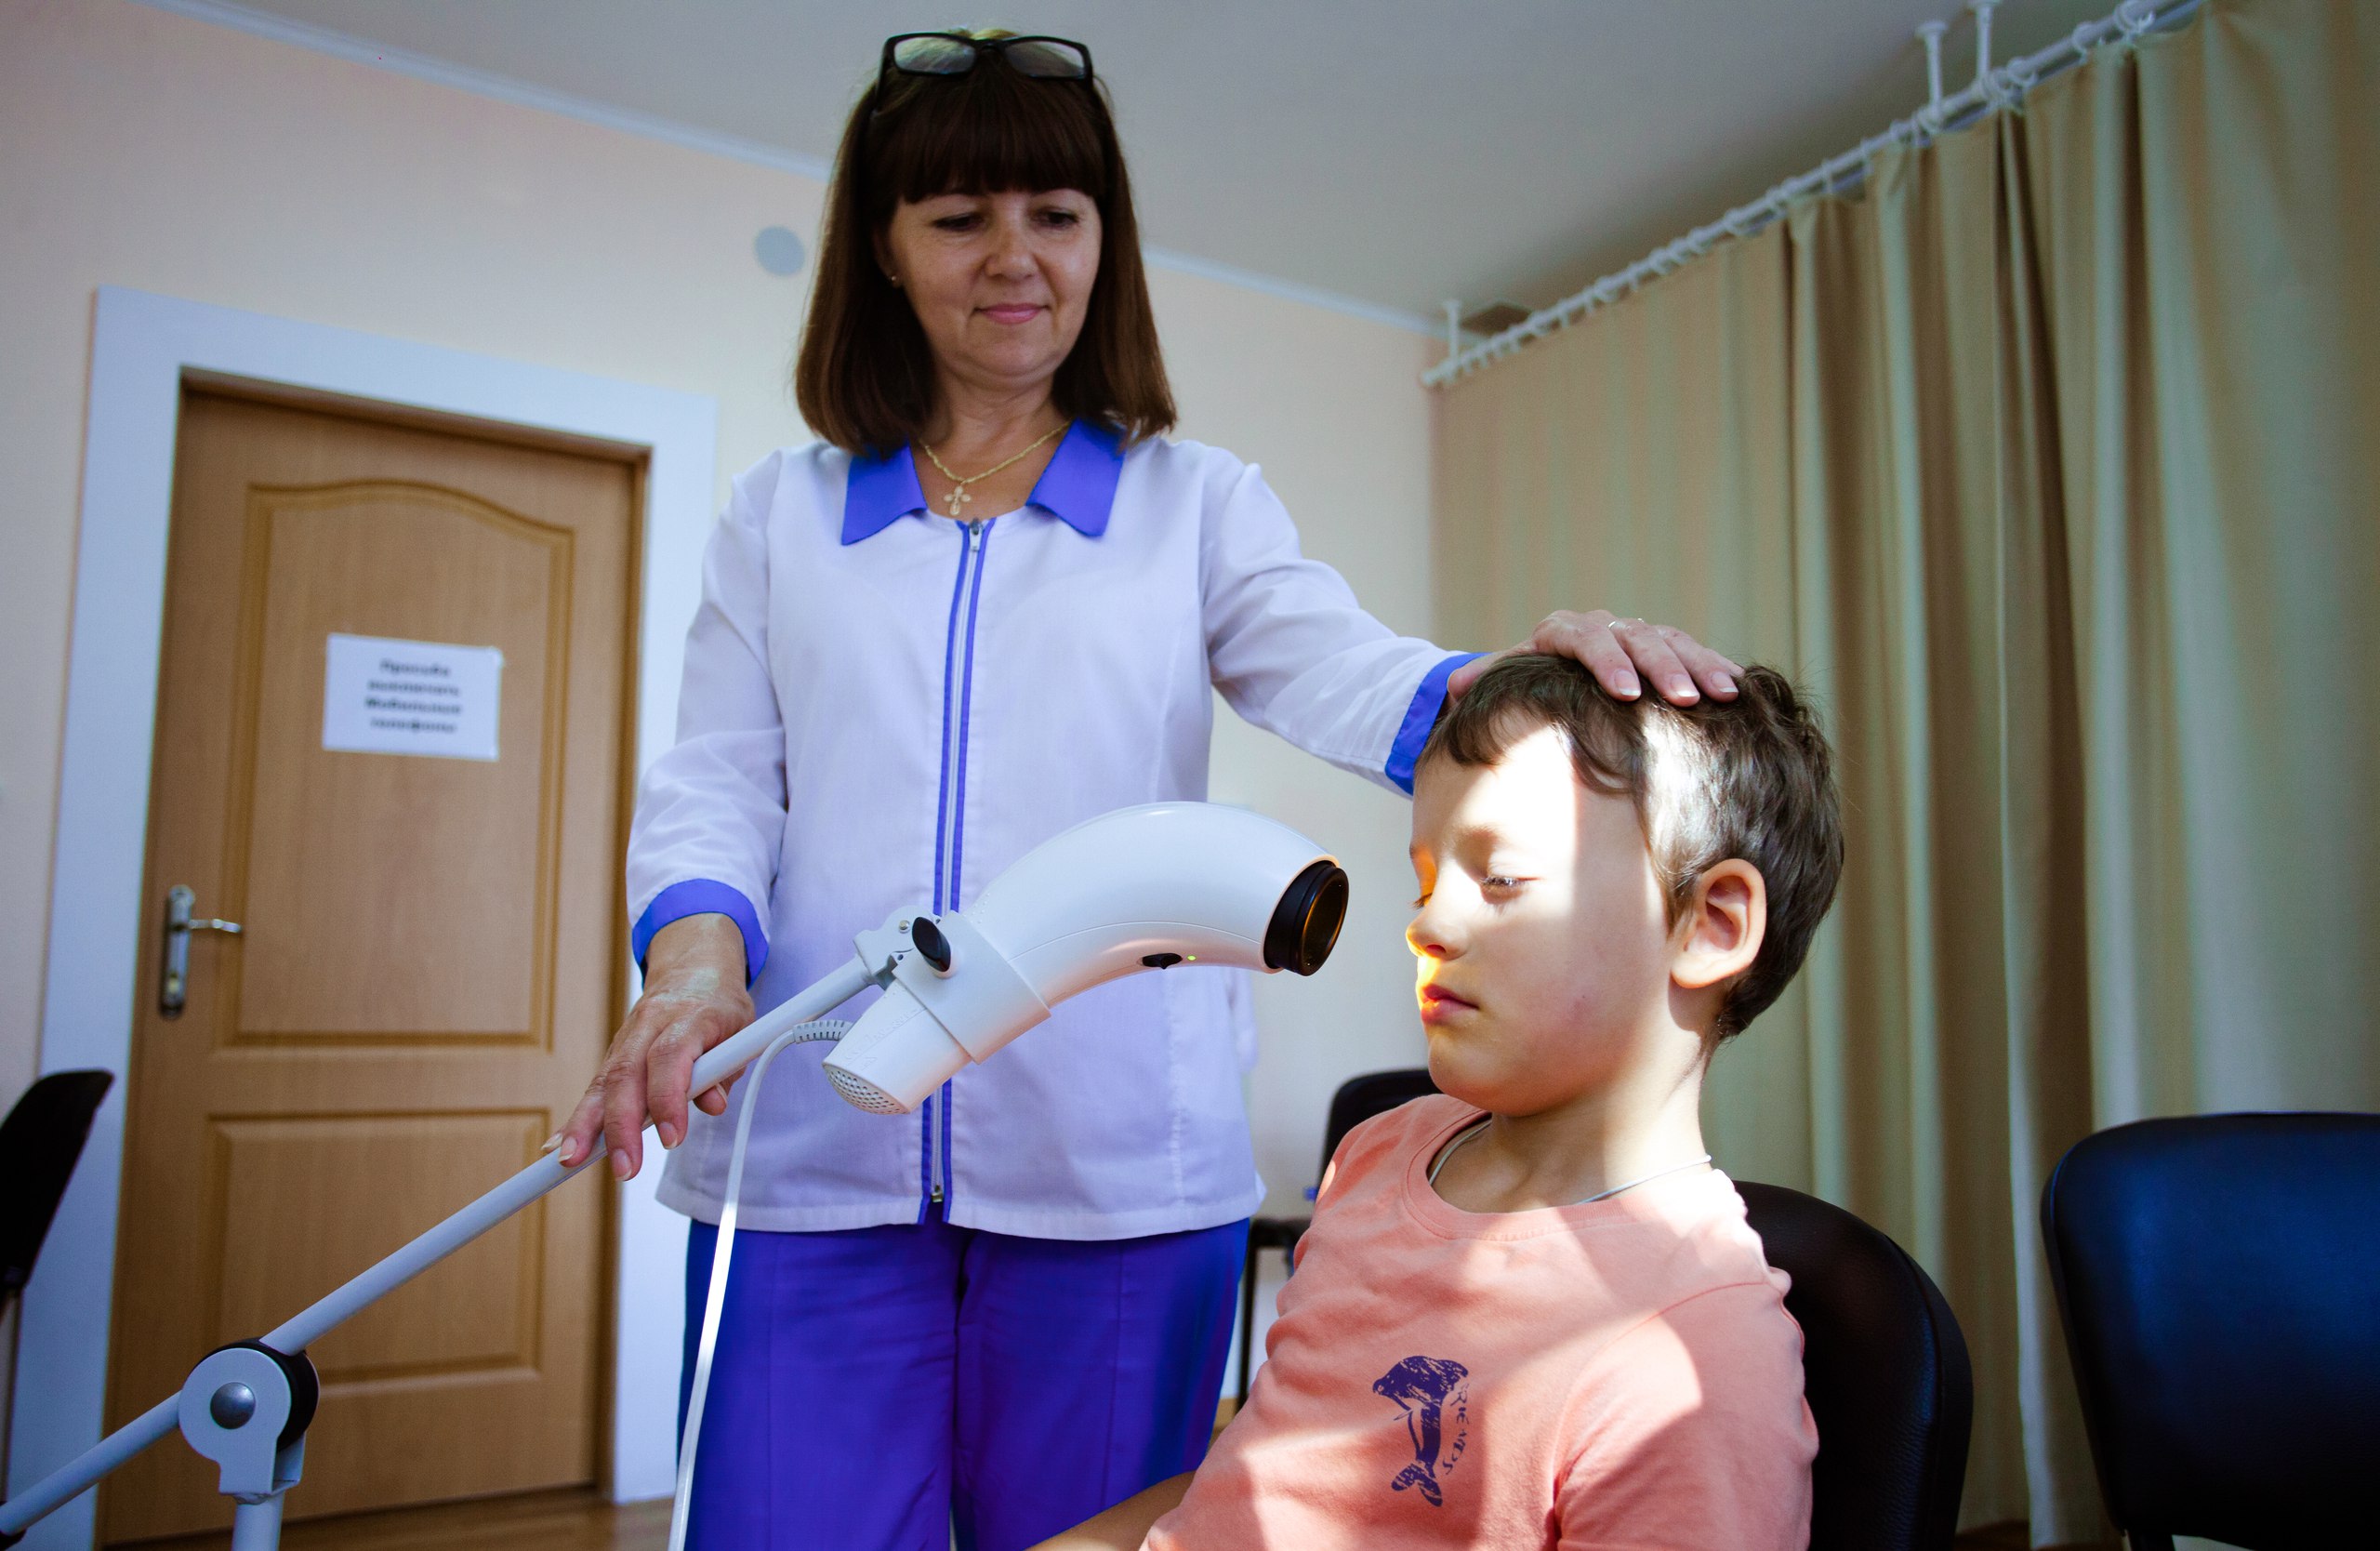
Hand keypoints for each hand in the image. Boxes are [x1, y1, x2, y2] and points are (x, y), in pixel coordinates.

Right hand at [555, 914, 753, 1180]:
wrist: (692, 966)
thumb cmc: (720, 1006)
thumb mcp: (742, 1031)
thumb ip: (727, 1070)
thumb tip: (713, 1105)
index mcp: (689, 1016)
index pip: (671, 1057)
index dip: (668, 1099)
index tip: (671, 1139)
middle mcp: (650, 1025)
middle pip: (627, 1075)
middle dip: (621, 1126)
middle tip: (625, 1168)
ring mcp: (627, 1038)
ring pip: (602, 1081)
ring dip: (586, 1125)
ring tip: (570, 1161)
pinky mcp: (614, 1053)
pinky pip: (595, 1086)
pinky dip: (578, 1118)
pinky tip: (559, 1146)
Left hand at [1446, 610, 1742, 705]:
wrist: (1550, 662)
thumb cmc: (1526, 678)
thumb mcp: (1507, 677)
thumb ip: (1488, 679)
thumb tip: (1455, 686)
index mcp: (1563, 631)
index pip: (1586, 640)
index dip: (1608, 664)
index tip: (1626, 694)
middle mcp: (1604, 625)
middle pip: (1637, 639)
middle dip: (1662, 669)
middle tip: (1683, 699)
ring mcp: (1637, 633)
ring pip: (1672, 641)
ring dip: (1698, 666)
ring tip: (1722, 695)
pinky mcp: (1664, 646)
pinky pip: (1694, 650)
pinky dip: (1715, 666)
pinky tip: (1738, 687)